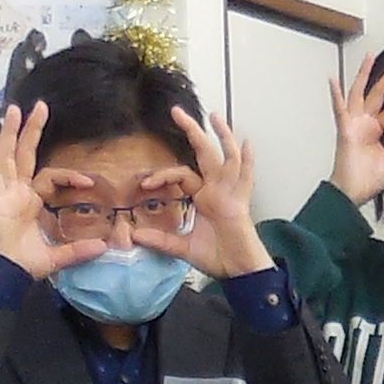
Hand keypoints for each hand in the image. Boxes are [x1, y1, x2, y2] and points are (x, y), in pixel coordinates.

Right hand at [0, 101, 109, 277]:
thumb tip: (102, 247)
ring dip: (10, 133)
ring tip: (14, 110)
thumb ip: (77, 250)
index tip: (90, 183)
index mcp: (28, 203)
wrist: (2, 276)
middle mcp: (15, 193)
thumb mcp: (55, 257)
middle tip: (40, 107)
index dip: (70, 177)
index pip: (50, 178)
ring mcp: (3, 194)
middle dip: (30, 131)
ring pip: (7, 157)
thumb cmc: (20, 266)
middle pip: (23, 155)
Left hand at [158, 112, 271, 277]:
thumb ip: (161, 240)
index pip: (181, 176)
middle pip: (204, 153)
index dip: (162, 176)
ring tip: (214, 116)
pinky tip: (247, 144)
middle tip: (177, 112)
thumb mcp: (182, 248)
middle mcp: (217, 190)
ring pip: (226, 158)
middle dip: (192, 131)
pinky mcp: (241, 203)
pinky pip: (246, 178)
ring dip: (222, 136)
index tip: (145, 183)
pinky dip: (248, 162)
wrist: (239, 271)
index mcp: (204, 198)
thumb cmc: (218, 258)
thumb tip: (135, 237)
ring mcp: (230, 193)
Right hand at [326, 52, 383, 206]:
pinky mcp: (346, 130)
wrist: (353, 193)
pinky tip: (333, 81)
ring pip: (360, 93)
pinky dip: (336, 95)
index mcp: (375, 129)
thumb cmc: (367, 179)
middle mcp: (364, 123)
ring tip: (370, 57)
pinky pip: (340, 110)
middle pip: (379, 92)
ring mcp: (354, 124)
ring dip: (364, 74)